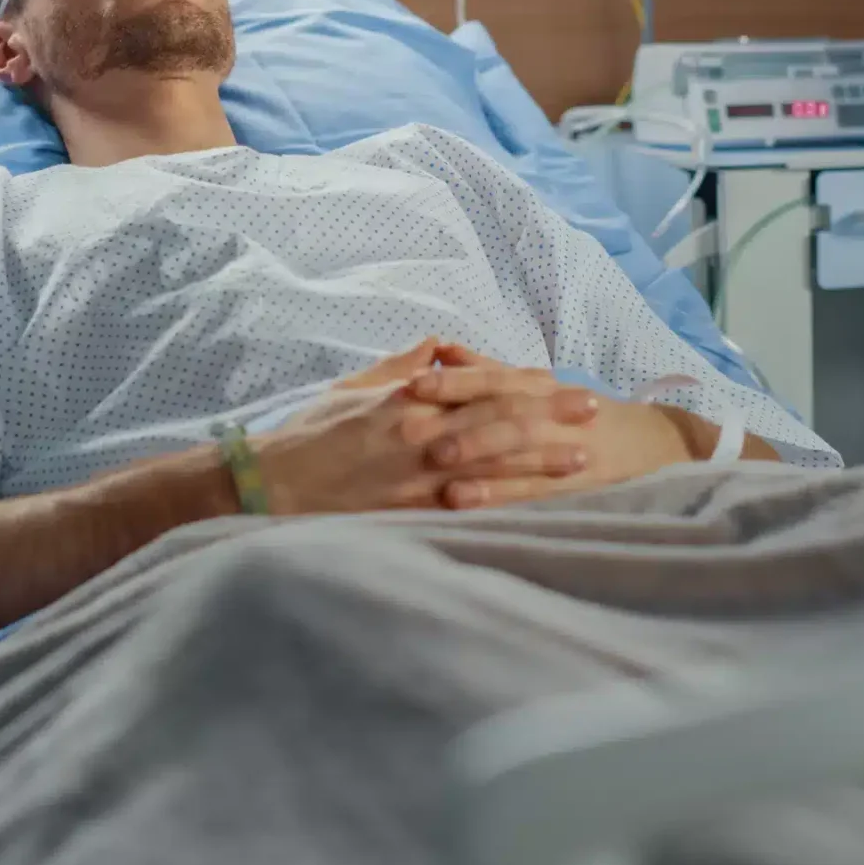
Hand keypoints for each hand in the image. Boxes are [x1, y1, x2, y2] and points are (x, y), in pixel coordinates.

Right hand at [252, 340, 595, 515]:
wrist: (271, 484)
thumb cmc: (312, 433)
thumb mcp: (355, 386)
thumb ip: (402, 366)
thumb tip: (440, 350)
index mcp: (410, 399)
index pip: (480, 386)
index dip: (523, 384)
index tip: (557, 381)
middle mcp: (422, 435)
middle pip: (500, 423)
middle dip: (549, 416)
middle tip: (592, 410)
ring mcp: (421, 479)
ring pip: (495, 467)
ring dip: (541, 461)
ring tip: (581, 457)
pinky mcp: (414, 514)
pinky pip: (471, 508)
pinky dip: (506, 504)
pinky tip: (537, 503)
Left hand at [404, 348, 697, 508]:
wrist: (647, 441)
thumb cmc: (577, 413)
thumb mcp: (534, 385)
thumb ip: (486, 369)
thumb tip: (440, 349)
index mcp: (536, 385)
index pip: (492, 378)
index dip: (452, 381)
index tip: (411, 382)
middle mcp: (549, 410)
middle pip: (500, 408)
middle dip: (456, 414)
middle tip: (409, 422)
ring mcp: (562, 446)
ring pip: (515, 447)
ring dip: (475, 451)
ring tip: (435, 460)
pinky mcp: (570, 483)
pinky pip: (529, 488)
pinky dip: (495, 492)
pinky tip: (462, 499)